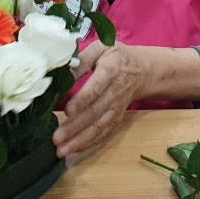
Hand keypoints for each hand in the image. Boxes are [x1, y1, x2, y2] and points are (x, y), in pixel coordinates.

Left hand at [53, 42, 149, 157]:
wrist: (143, 70)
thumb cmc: (116, 56)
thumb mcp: (102, 48)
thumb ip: (82, 59)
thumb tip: (63, 74)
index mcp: (110, 70)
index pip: (96, 87)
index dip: (83, 100)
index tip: (67, 111)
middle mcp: (115, 92)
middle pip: (95, 112)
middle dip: (75, 127)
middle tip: (56, 139)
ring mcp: (117, 107)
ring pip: (99, 126)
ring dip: (80, 140)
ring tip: (62, 151)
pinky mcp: (117, 117)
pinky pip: (104, 132)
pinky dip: (90, 143)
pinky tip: (74, 150)